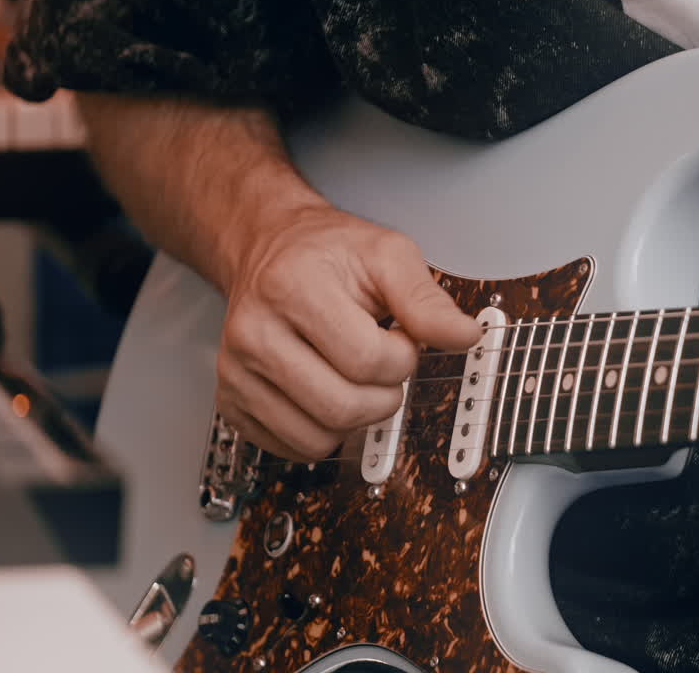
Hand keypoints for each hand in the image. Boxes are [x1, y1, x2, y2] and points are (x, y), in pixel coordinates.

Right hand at [215, 199, 480, 460]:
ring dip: (356, 419)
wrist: (270, 249)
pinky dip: (324, 431)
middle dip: (384, 394)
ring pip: (318, 438)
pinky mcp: (232, 401)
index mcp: (291, 288)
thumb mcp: (388, 255)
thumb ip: (427, 299)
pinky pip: (293, 448)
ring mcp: (236, 372)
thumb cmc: (329, 253)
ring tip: (354, 376)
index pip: (366, 360)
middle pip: (342, 407)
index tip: (399, 335)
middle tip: (383, 362)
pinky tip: (327, 391)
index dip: (402, 356)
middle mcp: (253, 333)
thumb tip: (466, 336)